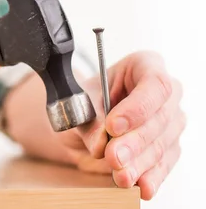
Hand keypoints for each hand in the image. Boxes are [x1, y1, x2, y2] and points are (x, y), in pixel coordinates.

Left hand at [60, 51, 185, 199]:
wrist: (90, 115)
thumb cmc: (88, 98)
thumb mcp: (81, 101)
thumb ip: (89, 120)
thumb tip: (99, 143)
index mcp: (146, 65)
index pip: (154, 84)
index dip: (137, 108)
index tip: (113, 126)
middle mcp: (166, 92)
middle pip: (160, 118)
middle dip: (134, 141)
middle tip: (112, 156)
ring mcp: (172, 120)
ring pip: (162, 143)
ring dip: (140, 162)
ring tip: (120, 175)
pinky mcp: (170, 145)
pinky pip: (164, 163)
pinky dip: (151, 176)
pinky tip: (142, 187)